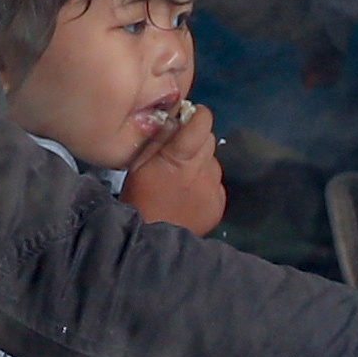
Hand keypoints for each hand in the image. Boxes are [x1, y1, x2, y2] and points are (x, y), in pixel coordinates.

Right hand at [125, 99, 230, 236]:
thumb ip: (159, 138)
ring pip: (213, 163)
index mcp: (179, 157)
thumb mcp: (138, 164)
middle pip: (209, 140)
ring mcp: (213, 188)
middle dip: (197, 141)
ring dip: (201, 164)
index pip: (203, 122)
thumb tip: (175, 117)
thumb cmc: (138, 198)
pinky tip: (190, 196)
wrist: (150, 240)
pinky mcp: (219, 204)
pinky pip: (216, 184)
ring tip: (183, 181)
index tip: (190, 118)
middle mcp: (201, 170)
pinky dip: (205, 185)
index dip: (198, 116)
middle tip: (180, 154)